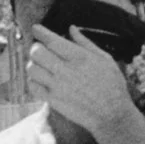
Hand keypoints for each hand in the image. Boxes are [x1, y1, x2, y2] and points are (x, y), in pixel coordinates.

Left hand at [27, 25, 137, 139]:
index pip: (52, 40)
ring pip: (32, 68)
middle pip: (37, 52)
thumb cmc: (113, 86)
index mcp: (80, 57)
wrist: (112, 115)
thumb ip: (85, 43)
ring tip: (42, 66)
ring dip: (34, 64)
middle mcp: (66, 70)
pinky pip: (32, 86)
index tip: (36, 28)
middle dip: (36, 47)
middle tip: (41, 50)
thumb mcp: (105, 59)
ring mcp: (58, 87)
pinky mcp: (53, 100)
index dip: (41, 32)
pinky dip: (33, 80)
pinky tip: (42, 80)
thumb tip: (71, 28)